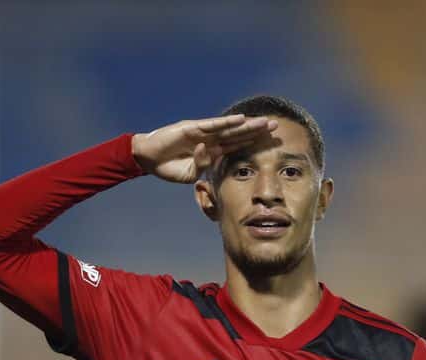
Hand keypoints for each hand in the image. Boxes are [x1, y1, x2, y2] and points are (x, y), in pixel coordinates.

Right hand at [131, 115, 277, 183]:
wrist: (148, 159)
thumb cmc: (168, 167)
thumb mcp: (190, 174)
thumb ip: (203, 166)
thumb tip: (210, 154)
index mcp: (212, 151)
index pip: (237, 146)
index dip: (253, 144)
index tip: (271, 143)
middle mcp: (211, 139)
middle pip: (238, 134)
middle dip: (257, 131)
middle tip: (277, 127)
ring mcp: (202, 132)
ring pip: (230, 128)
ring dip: (247, 125)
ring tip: (265, 122)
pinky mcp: (192, 127)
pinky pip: (212, 125)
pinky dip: (226, 122)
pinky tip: (241, 119)